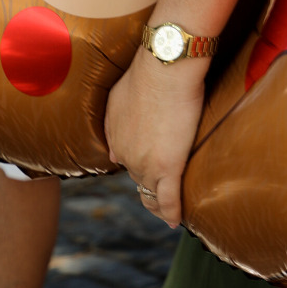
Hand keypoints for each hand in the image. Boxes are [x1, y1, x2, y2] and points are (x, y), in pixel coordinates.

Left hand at [104, 45, 206, 226]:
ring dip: (157, 204)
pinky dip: (171, 212)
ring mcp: (146, 163)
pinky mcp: (168, 167)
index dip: (137, 164)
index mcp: (115, 136)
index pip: (126, 159)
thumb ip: (116, 119)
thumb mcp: (120, 95)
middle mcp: (125, 154)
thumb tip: (112, 146)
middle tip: (160, 194)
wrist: (165, 66)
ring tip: (166, 212)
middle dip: (147, 186)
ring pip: (150, 193)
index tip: (147, 168)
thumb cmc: (148, 70)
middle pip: (137, 178)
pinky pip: (169, 198)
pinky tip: (174, 221)